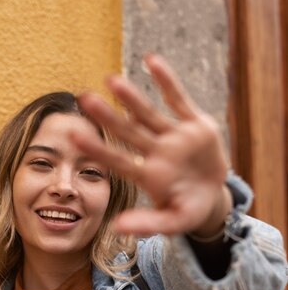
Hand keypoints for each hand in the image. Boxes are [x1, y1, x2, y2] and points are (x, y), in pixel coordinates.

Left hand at [72, 53, 231, 236]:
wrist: (215, 198)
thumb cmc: (188, 211)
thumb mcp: (172, 222)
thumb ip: (147, 224)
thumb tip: (117, 228)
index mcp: (148, 176)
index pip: (117, 160)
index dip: (97, 148)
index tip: (73, 135)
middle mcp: (156, 152)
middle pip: (128, 132)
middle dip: (108, 116)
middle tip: (83, 99)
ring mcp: (174, 136)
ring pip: (149, 114)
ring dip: (131, 97)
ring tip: (111, 80)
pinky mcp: (195, 124)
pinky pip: (179, 100)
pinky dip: (167, 81)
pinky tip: (151, 61)